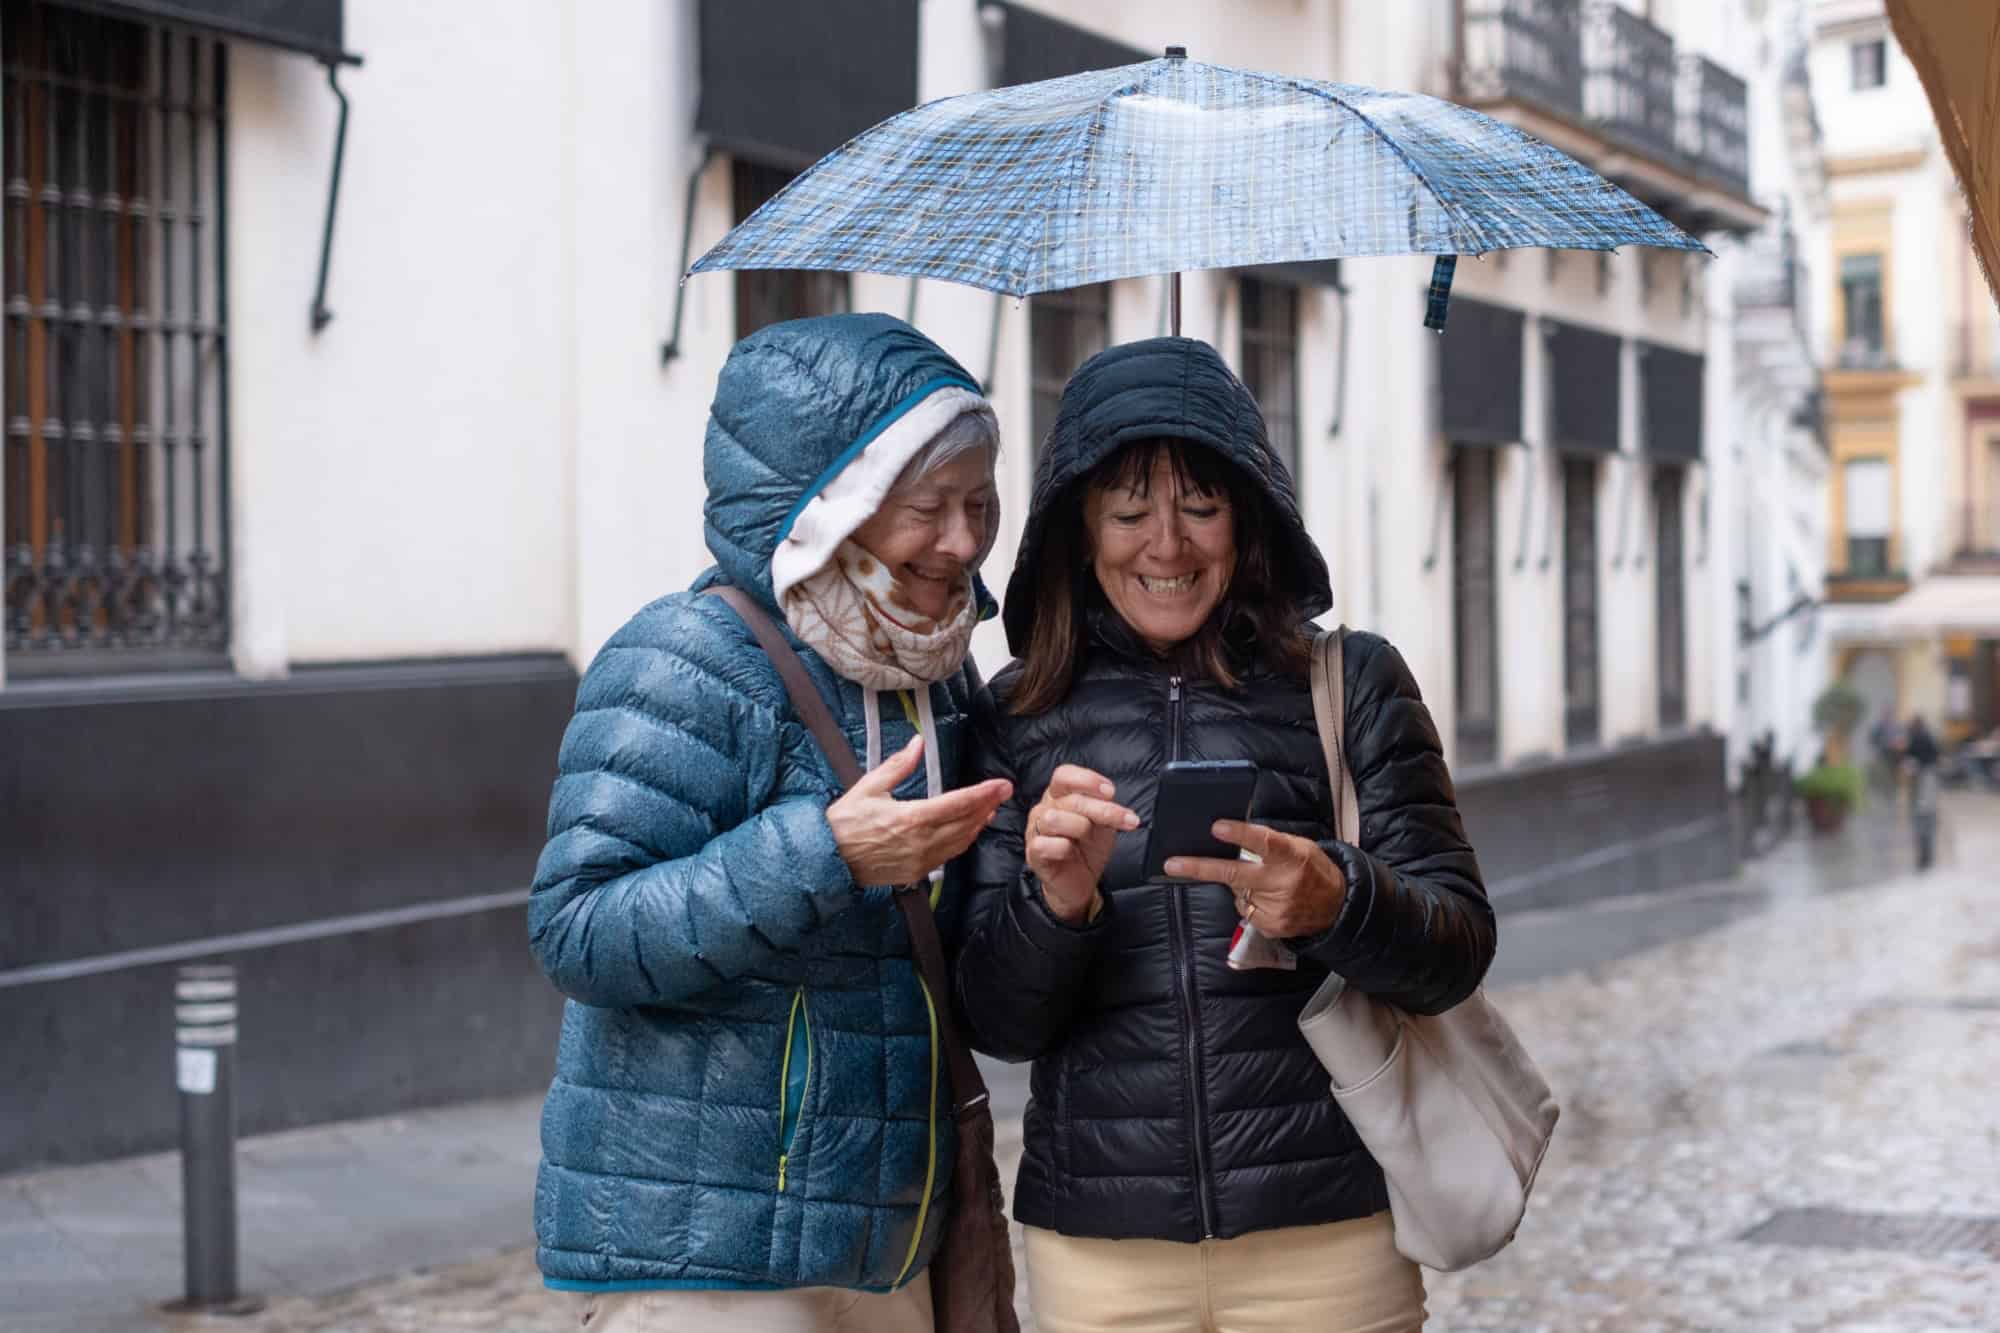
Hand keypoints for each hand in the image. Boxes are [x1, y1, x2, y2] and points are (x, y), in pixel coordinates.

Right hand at [828, 736, 1012, 885]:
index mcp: (910, 818)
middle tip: (1003, 792)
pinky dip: (963, 841)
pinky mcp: (916, 872)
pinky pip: (948, 855)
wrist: (826, 860)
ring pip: (960, 842)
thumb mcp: (867, 787)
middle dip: (987, 806)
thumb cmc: (843, 823)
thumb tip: (917, 744)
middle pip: (965, 823)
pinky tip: (967, 831)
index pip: (958, 803)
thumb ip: (897, 766)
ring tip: (990, 809)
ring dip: (977, 824)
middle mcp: (920, 842)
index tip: (1002, 785)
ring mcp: (920, 860)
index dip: (984, 794)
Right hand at [1025, 765, 1138, 923]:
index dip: (1087, 780)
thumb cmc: (1088, 848)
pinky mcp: (1033, 852)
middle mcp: (1044, 808)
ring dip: (1081, 828)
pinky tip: (1072, 854)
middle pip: (1070, 799)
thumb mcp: (1103, 824)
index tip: (1110, 792)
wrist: (1081, 881)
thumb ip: (1104, 808)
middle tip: (1125, 820)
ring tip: (1087, 840)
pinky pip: (1048, 844)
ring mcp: (1035, 830)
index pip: (1064, 775)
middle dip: (1103, 810)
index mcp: (1059, 796)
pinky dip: (1065, 848)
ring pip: (1055, 819)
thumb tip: (1110, 796)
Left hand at [1164, 820, 1345, 939]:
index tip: (1217, 828)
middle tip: (1172, 864)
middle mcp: (1283, 883)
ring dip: (1239, 886)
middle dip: (1200, 868)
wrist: (1337, 906)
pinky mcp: (1272, 926)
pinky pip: (1245, 910)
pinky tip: (1267, 899)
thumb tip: (1230, 834)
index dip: (1239, 835)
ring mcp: (1277, 908)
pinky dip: (1249, 902)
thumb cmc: (1312, 869)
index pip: (1264, 842)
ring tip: (1263, 883)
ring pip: (1237, 893)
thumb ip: (1269, 842)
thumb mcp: (1299, 846)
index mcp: (1292, 856)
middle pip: (1235, 874)